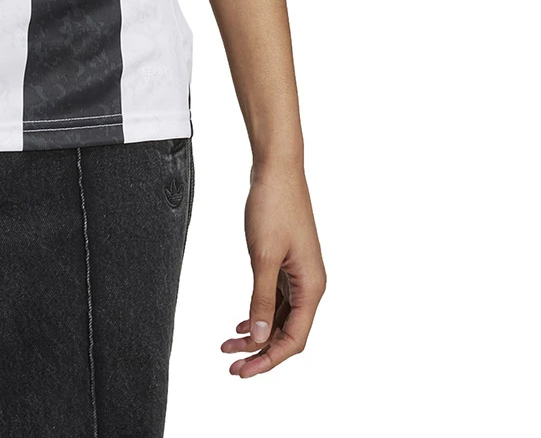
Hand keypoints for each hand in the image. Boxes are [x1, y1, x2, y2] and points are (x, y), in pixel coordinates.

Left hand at [221, 162, 325, 376]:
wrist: (276, 169)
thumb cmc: (272, 207)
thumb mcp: (262, 257)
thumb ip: (261, 300)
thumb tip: (260, 339)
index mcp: (312, 287)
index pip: (294, 338)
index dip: (269, 360)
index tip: (242, 371)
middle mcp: (310, 284)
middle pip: (288, 332)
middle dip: (260, 352)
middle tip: (231, 366)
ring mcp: (300, 273)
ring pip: (281, 317)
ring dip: (257, 334)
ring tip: (228, 346)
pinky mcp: (288, 262)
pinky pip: (277, 299)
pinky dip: (260, 313)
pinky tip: (241, 324)